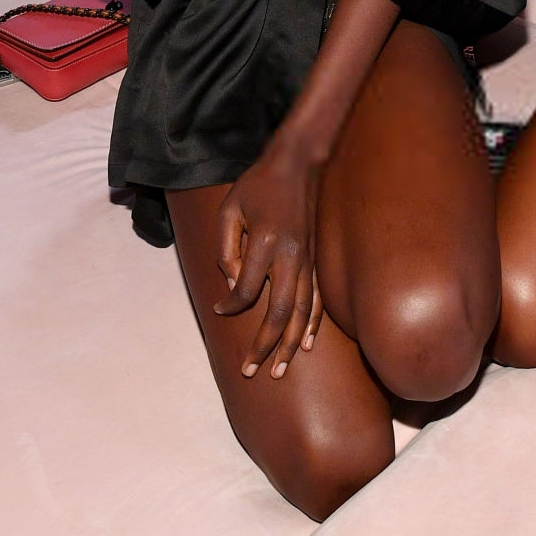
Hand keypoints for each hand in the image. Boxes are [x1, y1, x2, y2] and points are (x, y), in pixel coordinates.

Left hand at [214, 146, 323, 378]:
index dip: (230, 306)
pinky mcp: (316, 260)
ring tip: (279, 370)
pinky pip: (317, 299)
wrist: (297, 164)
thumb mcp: (229, 209)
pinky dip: (313, 324)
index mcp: (265, 242)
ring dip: (290, 345)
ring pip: (302, 313)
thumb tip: (231, 287)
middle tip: (250, 371)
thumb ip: (225, 250)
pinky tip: (307, 344)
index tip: (218, 310)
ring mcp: (308, 260)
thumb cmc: (257, 185)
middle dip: (264, 346)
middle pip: (280, 313)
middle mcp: (291, 256)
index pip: (246, 290)